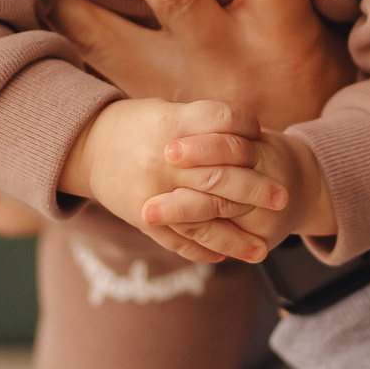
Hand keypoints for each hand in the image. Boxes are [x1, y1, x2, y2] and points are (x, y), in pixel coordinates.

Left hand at [50, 0, 349, 237]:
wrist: (290, 188)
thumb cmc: (315, 86)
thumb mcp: (327, 32)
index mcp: (282, 34)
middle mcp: (223, 60)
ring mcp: (174, 90)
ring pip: (111, 31)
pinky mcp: (140, 109)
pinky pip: (86, 70)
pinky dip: (52, 35)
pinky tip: (4, 1)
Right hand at [60, 96, 294, 263]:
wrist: (86, 147)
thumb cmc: (137, 125)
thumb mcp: (167, 112)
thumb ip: (205, 123)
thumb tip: (252, 135)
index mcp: (170, 126)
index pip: (220, 122)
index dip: (245, 128)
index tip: (264, 136)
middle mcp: (163, 162)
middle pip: (218, 176)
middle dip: (254, 190)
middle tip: (283, 199)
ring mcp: (152, 193)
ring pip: (201, 220)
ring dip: (235, 238)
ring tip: (262, 249)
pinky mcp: (143, 217)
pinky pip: (177, 240)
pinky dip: (202, 250)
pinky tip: (224, 256)